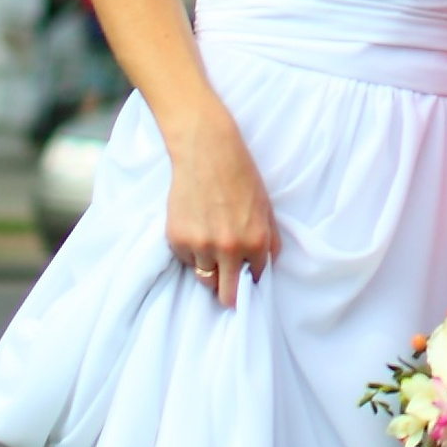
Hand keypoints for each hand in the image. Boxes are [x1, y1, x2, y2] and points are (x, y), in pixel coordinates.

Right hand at [164, 102, 277, 304]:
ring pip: (204, 277)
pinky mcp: (177, 240)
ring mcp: (201, 245)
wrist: (207, 151)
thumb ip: (269, 241)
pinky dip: (191, 252)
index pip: (256, 278)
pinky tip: (196, 227)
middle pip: (226, 295)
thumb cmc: (241, 176)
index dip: (251, 276)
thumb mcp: (266, 208)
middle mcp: (229, 248)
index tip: (246, 274)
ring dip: (209, 268)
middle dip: (228, 295)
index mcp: (256, 242)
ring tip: (211, 243)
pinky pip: (186, 261)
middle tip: (227, 291)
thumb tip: (265, 268)